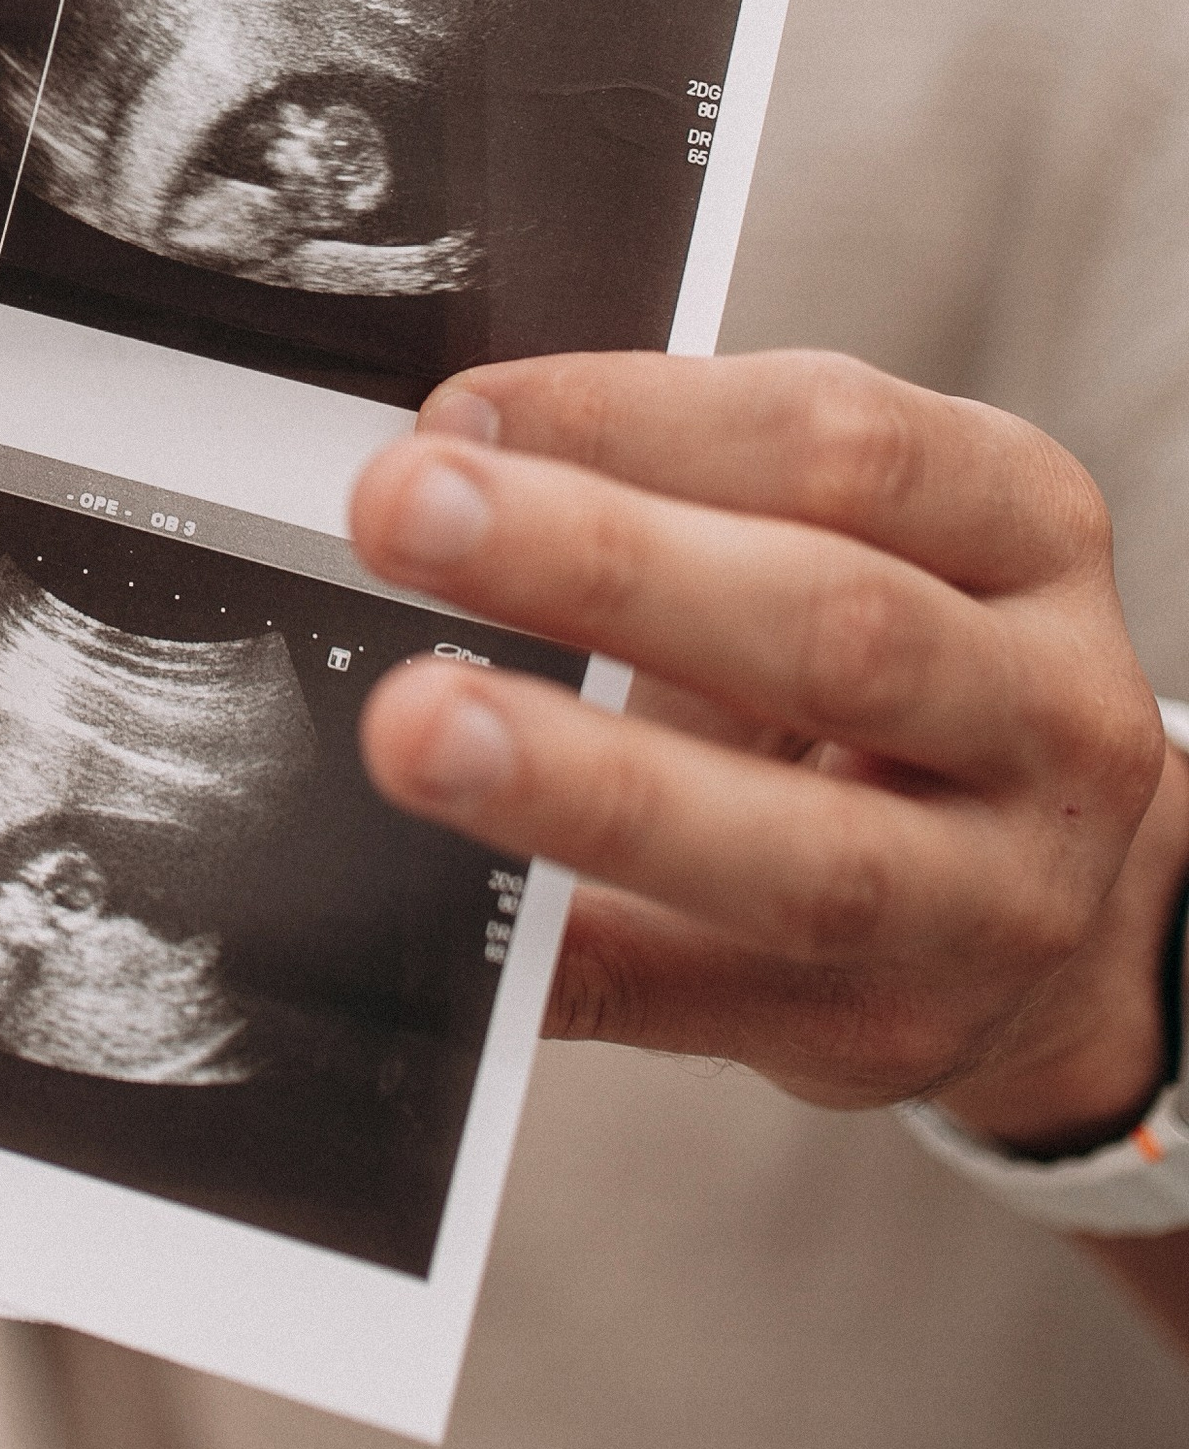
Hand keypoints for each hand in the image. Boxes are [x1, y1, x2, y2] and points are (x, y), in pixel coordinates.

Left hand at [349, 351, 1182, 1136]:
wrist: (1040, 903)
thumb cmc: (893, 669)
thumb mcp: (852, 539)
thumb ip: (682, 488)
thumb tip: (444, 458)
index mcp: (1024, 527)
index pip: (845, 443)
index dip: (638, 417)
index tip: (455, 413)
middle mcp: (1046, 710)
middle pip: (833, 626)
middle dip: (600, 565)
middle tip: (403, 512)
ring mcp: (990, 896)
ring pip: (803, 852)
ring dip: (590, 784)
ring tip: (416, 725)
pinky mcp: (894, 1036)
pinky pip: (696, 1004)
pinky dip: (565, 957)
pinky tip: (457, 922)